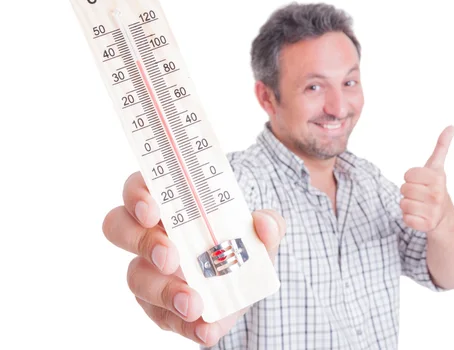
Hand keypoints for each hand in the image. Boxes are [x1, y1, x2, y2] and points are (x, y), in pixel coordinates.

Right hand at [102, 171, 285, 345]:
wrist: (249, 280)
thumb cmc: (243, 240)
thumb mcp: (263, 230)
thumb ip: (269, 223)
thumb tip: (265, 224)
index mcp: (168, 204)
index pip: (137, 189)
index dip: (137, 197)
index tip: (153, 211)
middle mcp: (150, 234)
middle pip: (120, 229)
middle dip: (142, 242)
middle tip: (171, 257)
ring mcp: (150, 271)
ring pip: (136, 277)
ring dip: (163, 291)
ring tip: (193, 304)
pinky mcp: (159, 305)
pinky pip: (161, 316)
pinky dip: (184, 325)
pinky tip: (206, 329)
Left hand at [400, 125, 453, 231]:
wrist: (445, 217)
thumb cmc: (435, 188)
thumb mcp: (437, 167)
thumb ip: (441, 146)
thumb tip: (451, 126)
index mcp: (438, 179)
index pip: (407, 174)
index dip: (411, 178)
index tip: (422, 182)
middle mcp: (437, 195)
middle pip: (403, 189)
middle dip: (408, 192)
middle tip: (420, 195)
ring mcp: (433, 211)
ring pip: (402, 203)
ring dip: (408, 205)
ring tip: (420, 205)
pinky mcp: (426, 225)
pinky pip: (405, 218)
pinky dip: (409, 218)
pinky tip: (420, 216)